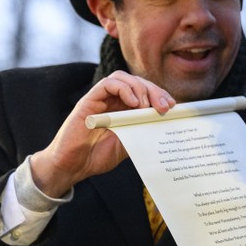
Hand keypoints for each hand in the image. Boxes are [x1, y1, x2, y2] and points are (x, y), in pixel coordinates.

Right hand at [30, 71, 174, 196]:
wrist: (72, 167)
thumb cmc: (97, 156)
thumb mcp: (129, 144)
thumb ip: (142, 130)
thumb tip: (165, 122)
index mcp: (123, 109)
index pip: (144, 91)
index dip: (160, 95)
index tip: (173, 106)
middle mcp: (112, 101)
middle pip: (136, 82)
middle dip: (154, 90)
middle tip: (165, 106)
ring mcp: (100, 99)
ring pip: (122, 78)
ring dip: (140, 88)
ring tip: (147, 106)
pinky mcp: (88, 101)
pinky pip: (107, 84)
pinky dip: (124, 89)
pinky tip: (134, 103)